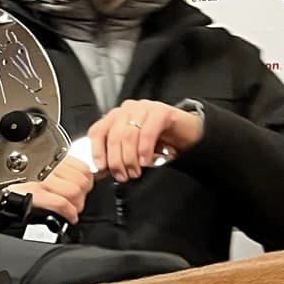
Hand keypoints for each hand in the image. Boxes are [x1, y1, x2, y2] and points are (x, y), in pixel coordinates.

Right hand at [9, 153, 94, 224]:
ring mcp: (39, 180)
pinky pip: (61, 203)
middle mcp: (45, 166)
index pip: (83, 168)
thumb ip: (59, 171)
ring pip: (74, 191)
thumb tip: (80, 179)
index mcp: (49, 157)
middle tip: (76, 202)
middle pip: (82, 181)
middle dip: (82, 196)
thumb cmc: (14, 185)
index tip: (82, 190)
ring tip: (71, 210)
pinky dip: (69, 213)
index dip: (87, 182)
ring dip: (76, 205)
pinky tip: (68, 217)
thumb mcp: (40, 171)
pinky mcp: (34, 194)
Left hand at [88, 99, 203, 181]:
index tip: (101, 168)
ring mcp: (143, 108)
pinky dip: (145, 150)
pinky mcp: (161, 112)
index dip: (96, 151)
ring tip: (135, 172)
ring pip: (128, 135)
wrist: (187, 134)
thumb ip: (118, 154)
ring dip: (130, 158)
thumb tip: (105, 170)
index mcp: (115, 118)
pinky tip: (146, 161)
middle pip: (113, 136)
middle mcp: (127, 110)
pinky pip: (147, 132)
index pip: (97, 131)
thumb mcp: (133, 149)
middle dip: (116, 160)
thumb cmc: (158, 142)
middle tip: (123, 176)